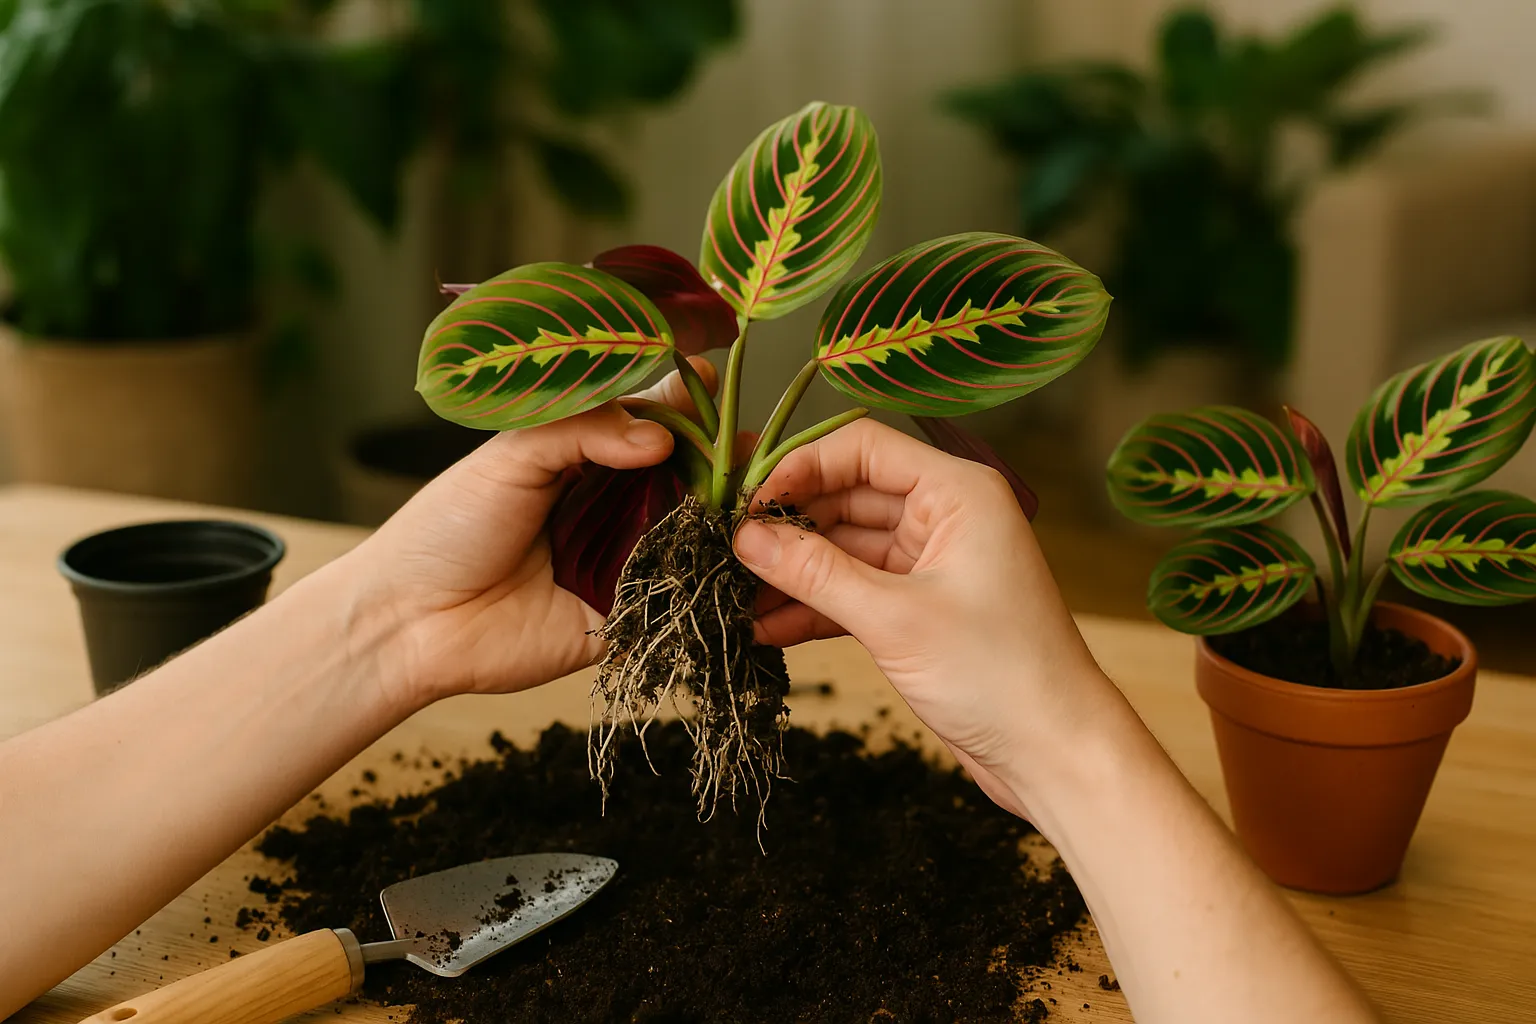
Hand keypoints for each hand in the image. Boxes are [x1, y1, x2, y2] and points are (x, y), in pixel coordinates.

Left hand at [344, 359, 716, 707]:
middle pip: (684, 478)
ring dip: (724, 517)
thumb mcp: (511, 456)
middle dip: (719, 461)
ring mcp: (623, 564)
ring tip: (750, 496)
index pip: (649, 423)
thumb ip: (583, 430)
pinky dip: (711, 580)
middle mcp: (612, 509)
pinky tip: (737, 556)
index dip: (683, 407)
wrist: (411, 621)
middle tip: (745, 450)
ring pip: (692, 536)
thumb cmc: (446, 529)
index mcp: (583, 461)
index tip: (711, 387)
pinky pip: (680, 598)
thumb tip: (659, 436)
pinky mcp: (628, 618)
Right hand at [734, 419, 1124, 816]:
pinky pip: (853, 593)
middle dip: (786, 527)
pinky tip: (764, 629)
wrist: (1054, 753)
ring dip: (792, 574)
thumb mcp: (893, 619)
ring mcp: (930, 564)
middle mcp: (944, 517)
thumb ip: (815, 573)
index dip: (799, 467)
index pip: (863, 448)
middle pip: (846, 497)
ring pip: (843, 551)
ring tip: (731, 597)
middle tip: (725, 553)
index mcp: (957, 492)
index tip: (746, 502)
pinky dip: (813, 609)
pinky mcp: (919, 610)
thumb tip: (744, 538)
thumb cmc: (999, 675)